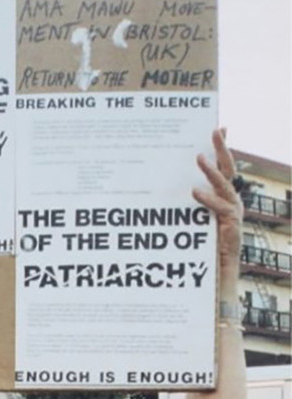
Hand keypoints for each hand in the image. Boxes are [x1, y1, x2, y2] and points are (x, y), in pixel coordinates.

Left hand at [192, 128, 242, 271]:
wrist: (217, 271)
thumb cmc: (201, 247)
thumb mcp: (190, 220)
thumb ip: (184, 205)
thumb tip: (165, 191)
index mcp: (223, 196)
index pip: (224, 167)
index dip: (222, 148)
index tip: (219, 128)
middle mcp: (231, 199)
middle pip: (228, 168)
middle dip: (222, 149)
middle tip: (215, 132)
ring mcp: (233, 210)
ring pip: (224, 184)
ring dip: (211, 170)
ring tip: (199, 158)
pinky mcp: (231, 224)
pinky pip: (219, 207)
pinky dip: (206, 199)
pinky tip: (194, 192)